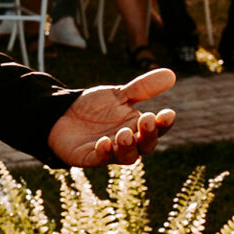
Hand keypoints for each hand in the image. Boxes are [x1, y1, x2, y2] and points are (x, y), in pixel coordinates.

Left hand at [46, 69, 177, 165]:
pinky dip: (103, 153)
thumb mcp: (118, 95)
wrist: (62, 114)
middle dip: (148, 134)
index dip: (164, 123)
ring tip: (125, 134)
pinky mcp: (89, 158)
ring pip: (126, 156)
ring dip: (127, 146)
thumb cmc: (94, 108)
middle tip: (147, 119)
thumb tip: (171, 74)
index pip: (157, 128)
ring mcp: (110, 152)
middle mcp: (128, 143)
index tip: (168, 112)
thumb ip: (142, 88)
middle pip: (145, 145)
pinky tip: (104, 142)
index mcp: (137, 127)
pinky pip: (99, 159)